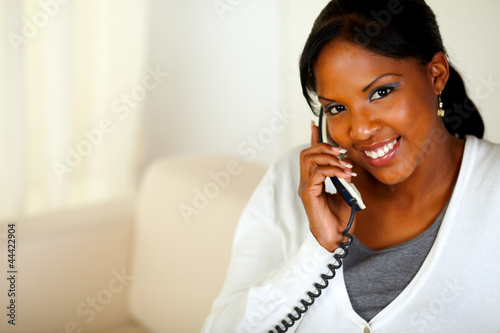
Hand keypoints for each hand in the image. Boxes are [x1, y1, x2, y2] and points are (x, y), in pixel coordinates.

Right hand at [298, 122, 355, 251]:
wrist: (337, 237)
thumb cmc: (341, 219)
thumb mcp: (346, 192)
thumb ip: (343, 177)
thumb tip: (346, 164)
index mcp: (313, 181)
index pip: (309, 155)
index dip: (312, 139)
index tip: (315, 125)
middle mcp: (306, 182)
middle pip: (307, 153)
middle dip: (324, 147)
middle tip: (341, 153)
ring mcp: (306, 187)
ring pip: (310, 159)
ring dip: (330, 158)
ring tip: (345, 165)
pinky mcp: (308, 193)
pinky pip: (318, 172)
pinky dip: (333, 170)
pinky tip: (344, 175)